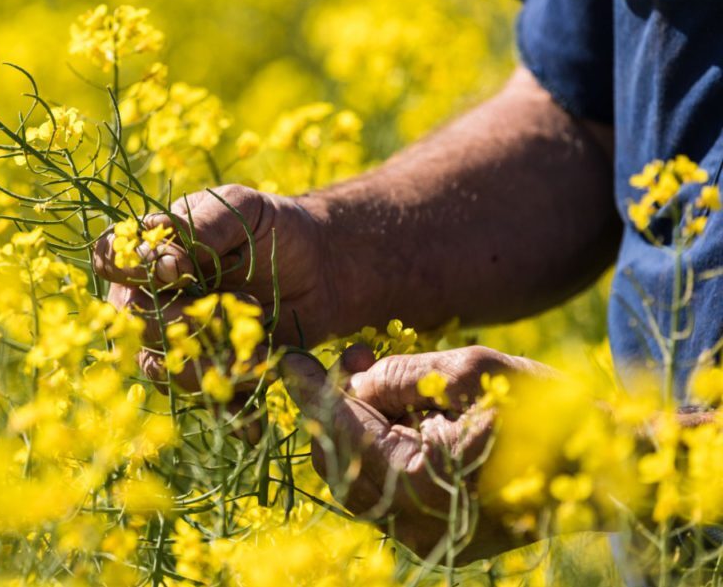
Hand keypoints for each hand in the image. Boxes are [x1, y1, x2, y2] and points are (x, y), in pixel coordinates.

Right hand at [93, 184, 337, 386]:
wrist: (320, 268)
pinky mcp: (206, 370)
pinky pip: (198, 396)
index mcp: (149, 248)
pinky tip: (254, 402)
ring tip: (258, 343)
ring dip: (207, 359)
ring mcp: (175, 339)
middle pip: (132, 320)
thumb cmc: (274, 227)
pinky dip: (227, 400)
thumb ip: (201, 225)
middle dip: (182, 319)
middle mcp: (150, 296)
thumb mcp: (242, 208)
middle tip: (240, 302)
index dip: (129, 269)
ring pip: (160, 365)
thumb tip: (164, 261)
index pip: (108, 258)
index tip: (177, 270)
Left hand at [280, 344, 552, 563]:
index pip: (342, 431)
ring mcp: (425, 538)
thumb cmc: (550, 413)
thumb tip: (352, 383)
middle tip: (358, 359)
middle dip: (337, 406)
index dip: (312, 391)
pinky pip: (386, 491)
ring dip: (357, 427)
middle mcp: (414, 525)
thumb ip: (399, 376)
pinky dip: (380, 450)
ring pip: (358, 477)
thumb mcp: (471, 371)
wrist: (611, 472)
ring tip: (382, 380)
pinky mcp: (437, 538)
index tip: (287, 359)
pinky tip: (400, 414)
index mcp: (422, 484)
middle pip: (340, 460)